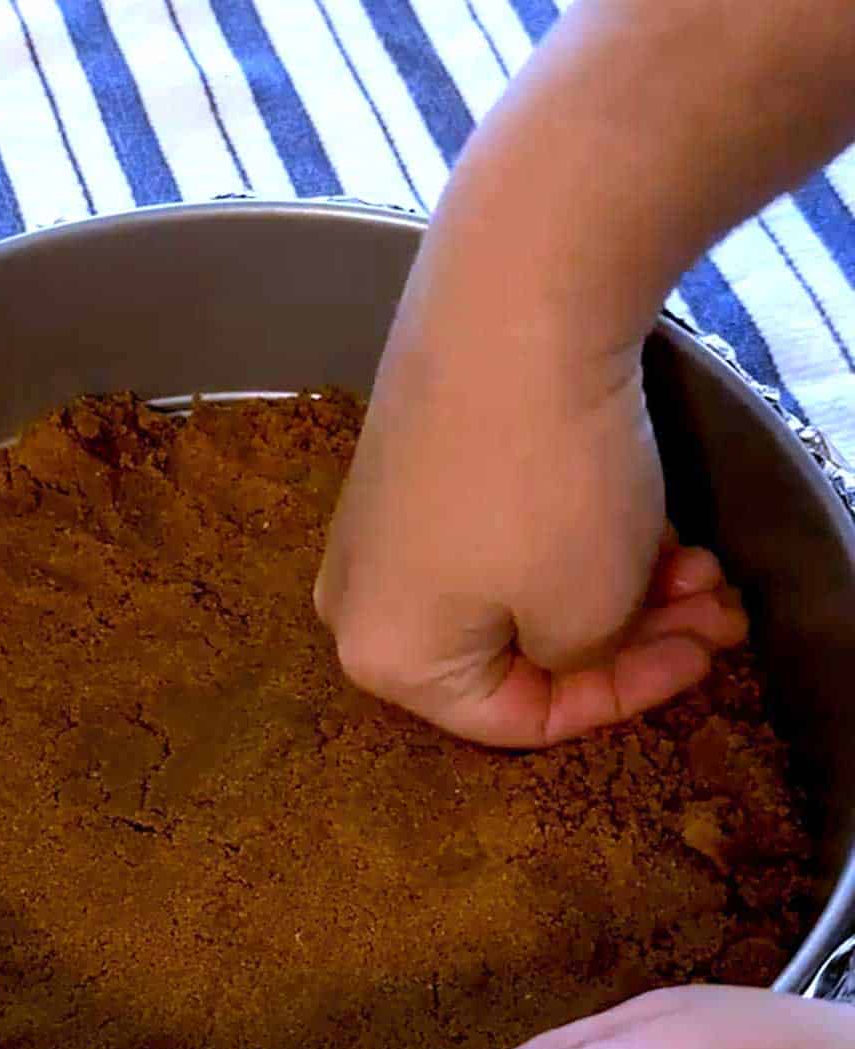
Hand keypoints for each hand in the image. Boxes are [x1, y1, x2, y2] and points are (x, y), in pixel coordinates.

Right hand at [314, 200, 746, 747]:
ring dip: (616, 582)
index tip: (697, 660)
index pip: (516, 718)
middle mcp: (361, 597)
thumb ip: (581, 661)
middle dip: (628, 634)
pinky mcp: (411, 457)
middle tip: (713, 611)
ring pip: (516, 583)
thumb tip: (573, 642)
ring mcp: (380, 521)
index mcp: (385, 658)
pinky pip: (496, 528)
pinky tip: (650, 517)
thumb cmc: (545, 487)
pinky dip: (573, 534)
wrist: (512, 303)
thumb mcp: (587, 611)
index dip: (621, 698)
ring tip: (700, 560)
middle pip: (516, 648)